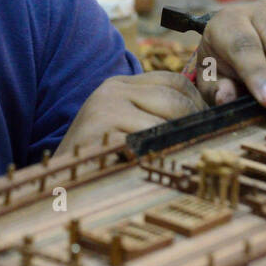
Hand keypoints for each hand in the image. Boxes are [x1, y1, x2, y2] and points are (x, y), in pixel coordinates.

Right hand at [58, 71, 206, 155]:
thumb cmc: (101, 160)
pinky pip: (148, 139)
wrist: (58, 184)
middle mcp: (112, 89)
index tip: (206, 126)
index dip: (196, 103)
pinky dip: (158, 155)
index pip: (174, 81)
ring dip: (178, 142)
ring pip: (166, 119)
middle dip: (195, 123)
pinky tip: (157, 169)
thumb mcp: (128, 129)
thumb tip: (208, 120)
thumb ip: (156, 117)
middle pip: (174, 98)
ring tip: (179, 161)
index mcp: (121, 85)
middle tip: (202, 148)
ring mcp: (105, 106)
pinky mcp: (101, 128)